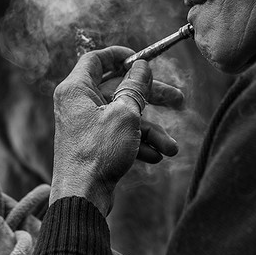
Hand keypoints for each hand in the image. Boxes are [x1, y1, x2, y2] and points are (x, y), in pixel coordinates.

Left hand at [49, 45, 183, 216]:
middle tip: (179, 100)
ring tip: (171, 148)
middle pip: (119, 89)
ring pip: (125, 117)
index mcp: (77, 89)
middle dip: (151, 96)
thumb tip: (142, 67)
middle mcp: (78, 104)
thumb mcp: (124, 114)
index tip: (143, 60)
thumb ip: (136, 87)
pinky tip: (156, 156)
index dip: (120, 56)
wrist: (82, 198)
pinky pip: (120, 136)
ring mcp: (87, 126)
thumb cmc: (98, 152)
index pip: (96, 59)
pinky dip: (138, 144)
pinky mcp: (94, 146)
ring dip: (151, 130)